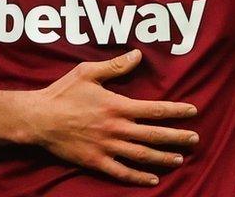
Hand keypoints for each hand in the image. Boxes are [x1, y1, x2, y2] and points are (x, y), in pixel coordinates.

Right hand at [23, 49, 198, 185]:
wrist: (39, 119)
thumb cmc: (63, 93)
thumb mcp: (87, 72)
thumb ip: (115, 66)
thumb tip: (138, 55)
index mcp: (117, 106)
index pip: (154, 109)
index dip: (176, 111)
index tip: (192, 112)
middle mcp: (116, 128)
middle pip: (154, 135)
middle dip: (177, 137)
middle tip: (195, 139)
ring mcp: (107, 147)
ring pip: (143, 155)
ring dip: (164, 158)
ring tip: (180, 159)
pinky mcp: (96, 162)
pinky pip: (122, 172)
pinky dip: (139, 177)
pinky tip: (153, 179)